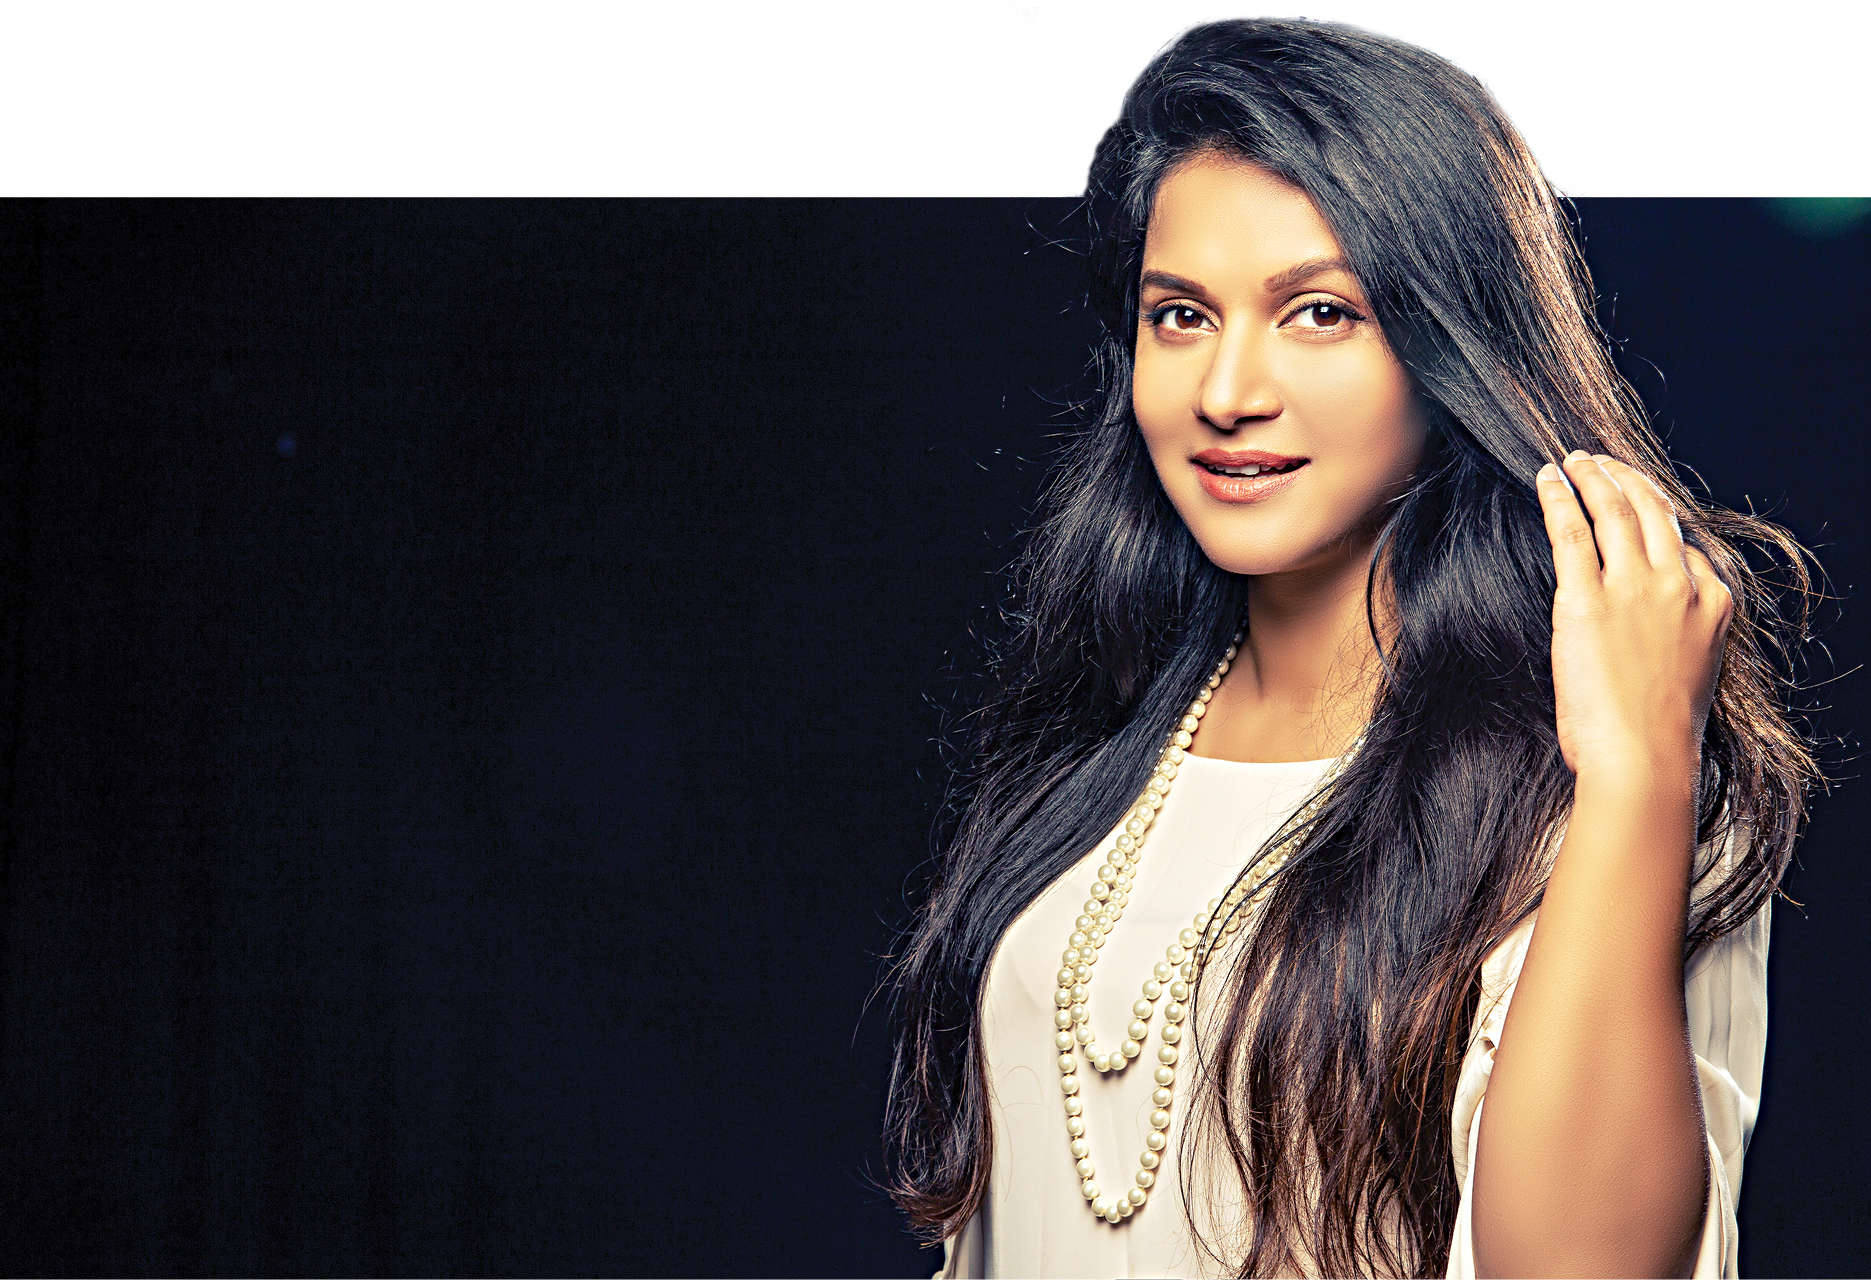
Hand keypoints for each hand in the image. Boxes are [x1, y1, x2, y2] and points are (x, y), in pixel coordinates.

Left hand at [1535, 450, 1732, 778]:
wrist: (1644, 758)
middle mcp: (1679, 586)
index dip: (1655, 511)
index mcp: (1713, 604)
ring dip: (1592, 476)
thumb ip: (1675, 635)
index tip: (1633, 498)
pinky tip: (1548, 478)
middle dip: (1624, 477)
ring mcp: (1635, 589)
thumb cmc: (1657, 734)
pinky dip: (1559, 497)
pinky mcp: (1587, 599)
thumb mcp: (1686, 673)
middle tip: (1598, 461)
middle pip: (1652, 511)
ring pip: (1614, 509)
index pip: (1685, 543)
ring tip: (1573, 460)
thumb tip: (1644, 628)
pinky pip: (1572, 531)